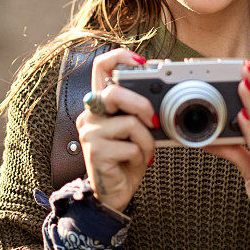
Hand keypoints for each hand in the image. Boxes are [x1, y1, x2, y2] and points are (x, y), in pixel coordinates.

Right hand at [75, 48, 157, 213]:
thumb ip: (139, 108)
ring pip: (129, 122)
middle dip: (141, 104)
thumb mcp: (136, 127)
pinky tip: (134, 162)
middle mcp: (90, 114)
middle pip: (114, 92)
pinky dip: (142, 154)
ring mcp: (90, 133)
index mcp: (101, 103)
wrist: (116, 192)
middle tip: (153, 119)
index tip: (142, 61)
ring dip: (146, 138)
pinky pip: (131, 146)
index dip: (120, 57)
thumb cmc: (127, 157)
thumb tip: (159, 89)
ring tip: (143, 149)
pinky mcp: (95, 152)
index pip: (101, 66)